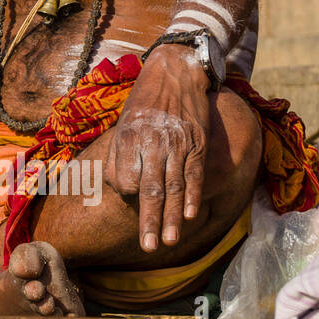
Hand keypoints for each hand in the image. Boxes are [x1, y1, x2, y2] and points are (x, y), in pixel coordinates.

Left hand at [103, 44, 210, 251]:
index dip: (127, 193)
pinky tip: (188, 216)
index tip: (131, 201)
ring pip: (173, 187)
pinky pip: (195, 174)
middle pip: (149, 189)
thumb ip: (121, 154)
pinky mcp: (198, 142)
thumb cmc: (145, 101)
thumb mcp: (124, 122)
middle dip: (148, 221)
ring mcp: (177, 143)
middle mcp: (152, 142)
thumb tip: (120, 186)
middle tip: (146, 247)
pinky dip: (192, 196)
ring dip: (170, 218)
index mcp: (129, 137)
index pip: (124, 179)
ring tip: (166, 241)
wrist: (175, 71)